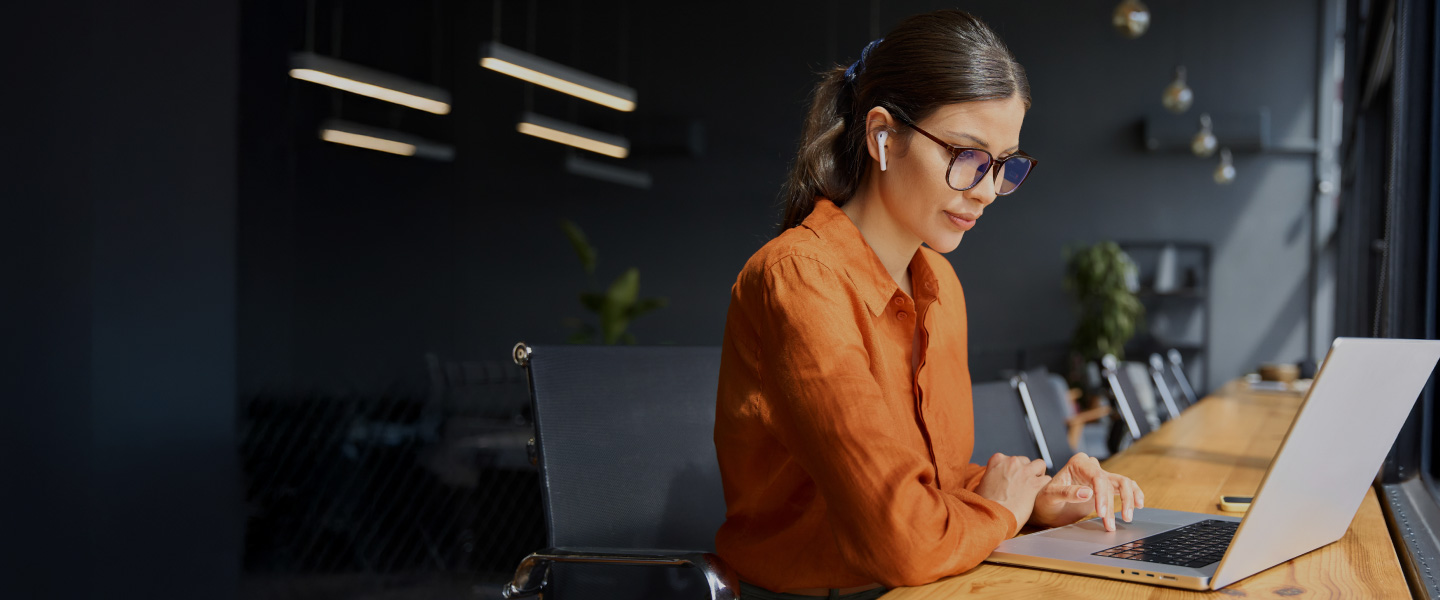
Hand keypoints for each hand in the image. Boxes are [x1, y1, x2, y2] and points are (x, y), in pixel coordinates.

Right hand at [973, 453, 1050, 533]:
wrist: (992, 515)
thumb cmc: (985, 504)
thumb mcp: (981, 485)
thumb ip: (991, 478)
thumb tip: (992, 482)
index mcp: (997, 460)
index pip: (1011, 459)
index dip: (1013, 470)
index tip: (1012, 479)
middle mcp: (1012, 462)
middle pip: (1025, 461)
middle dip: (1025, 471)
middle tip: (1022, 484)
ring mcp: (1024, 472)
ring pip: (1040, 465)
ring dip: (1038, 474)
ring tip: (1033, 485)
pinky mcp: (1034, 484)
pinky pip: (1046, 479)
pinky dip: (1044, 486)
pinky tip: (1038, 493)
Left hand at [1029, 453, 1144, 531]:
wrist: (1046, 508)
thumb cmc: (1045, 500)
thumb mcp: (1050, 496)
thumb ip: (1068, 493)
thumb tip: (1087, 493)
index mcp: (1078, 463)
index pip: (1097, 477)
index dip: (1103, 495)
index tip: (1102, 513)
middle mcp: (1091, 466)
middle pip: (1113, 480)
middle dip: (1118, 502)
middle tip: (1114, 522)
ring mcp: (1099, 476)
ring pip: (1123, 483)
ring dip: (1129, 500)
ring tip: (1128, 517)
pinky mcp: (1105, 487)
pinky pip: (1124, 487)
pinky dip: (1133, 495)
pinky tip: (1139, 504)